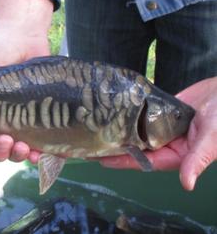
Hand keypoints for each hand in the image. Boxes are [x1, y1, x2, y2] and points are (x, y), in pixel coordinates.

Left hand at [99, 77, 216, 190]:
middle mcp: (168, 143)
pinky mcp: (163, 113)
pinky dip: (131, 117)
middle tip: (94, 146)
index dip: (125, 161)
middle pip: (138, 149)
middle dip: (118, 149)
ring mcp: (164, 128)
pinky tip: (116, 115)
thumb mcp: (211, 139)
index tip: (104, 160)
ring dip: (122, 133)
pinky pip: (144, 117)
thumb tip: (187, 184)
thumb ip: (197, 159)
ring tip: (100, 131)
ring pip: (139, 133)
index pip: (146, 161)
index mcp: (178, 154)